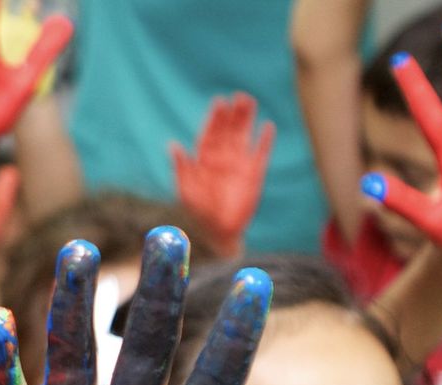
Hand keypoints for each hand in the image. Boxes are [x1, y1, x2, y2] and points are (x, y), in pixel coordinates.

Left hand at [171, 92, 274, 257]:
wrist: (218, 232)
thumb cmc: (197, 212)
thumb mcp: (185, 189)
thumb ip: (182, 167)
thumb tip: (172, 144)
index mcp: (205, 158)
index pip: (211, 133)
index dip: (215, 118)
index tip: (219, 102)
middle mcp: (223, 157)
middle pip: (229, 130)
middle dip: (233, 114)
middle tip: (239, 96)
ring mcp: (239, 164)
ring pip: (244, 136)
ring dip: (247, 120)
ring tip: (250, 101)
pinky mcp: (254, 174)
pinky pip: (260, 154)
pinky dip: (265, 141)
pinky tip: (268, 127)